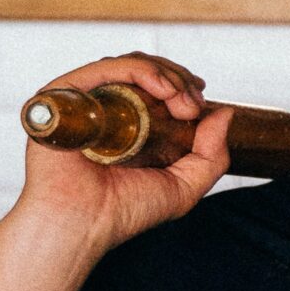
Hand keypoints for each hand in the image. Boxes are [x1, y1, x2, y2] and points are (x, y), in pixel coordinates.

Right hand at [15, 54, 230, 260]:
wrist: (84, 224)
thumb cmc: (123, 211)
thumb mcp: (184, 186)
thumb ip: (211, 155)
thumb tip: (225, 114)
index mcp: (124, 125)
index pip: (154, 86)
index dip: (182, 85)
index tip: (201, 103)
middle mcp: (102, 109)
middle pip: (143, 71)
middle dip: (179, 80)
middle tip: (194, 105)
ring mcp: (83, 102)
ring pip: (127, 65)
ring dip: (165, 75)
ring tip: (183, 103)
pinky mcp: (63, 96)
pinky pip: (104, 69)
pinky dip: (139, 70)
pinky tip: (163, 89)